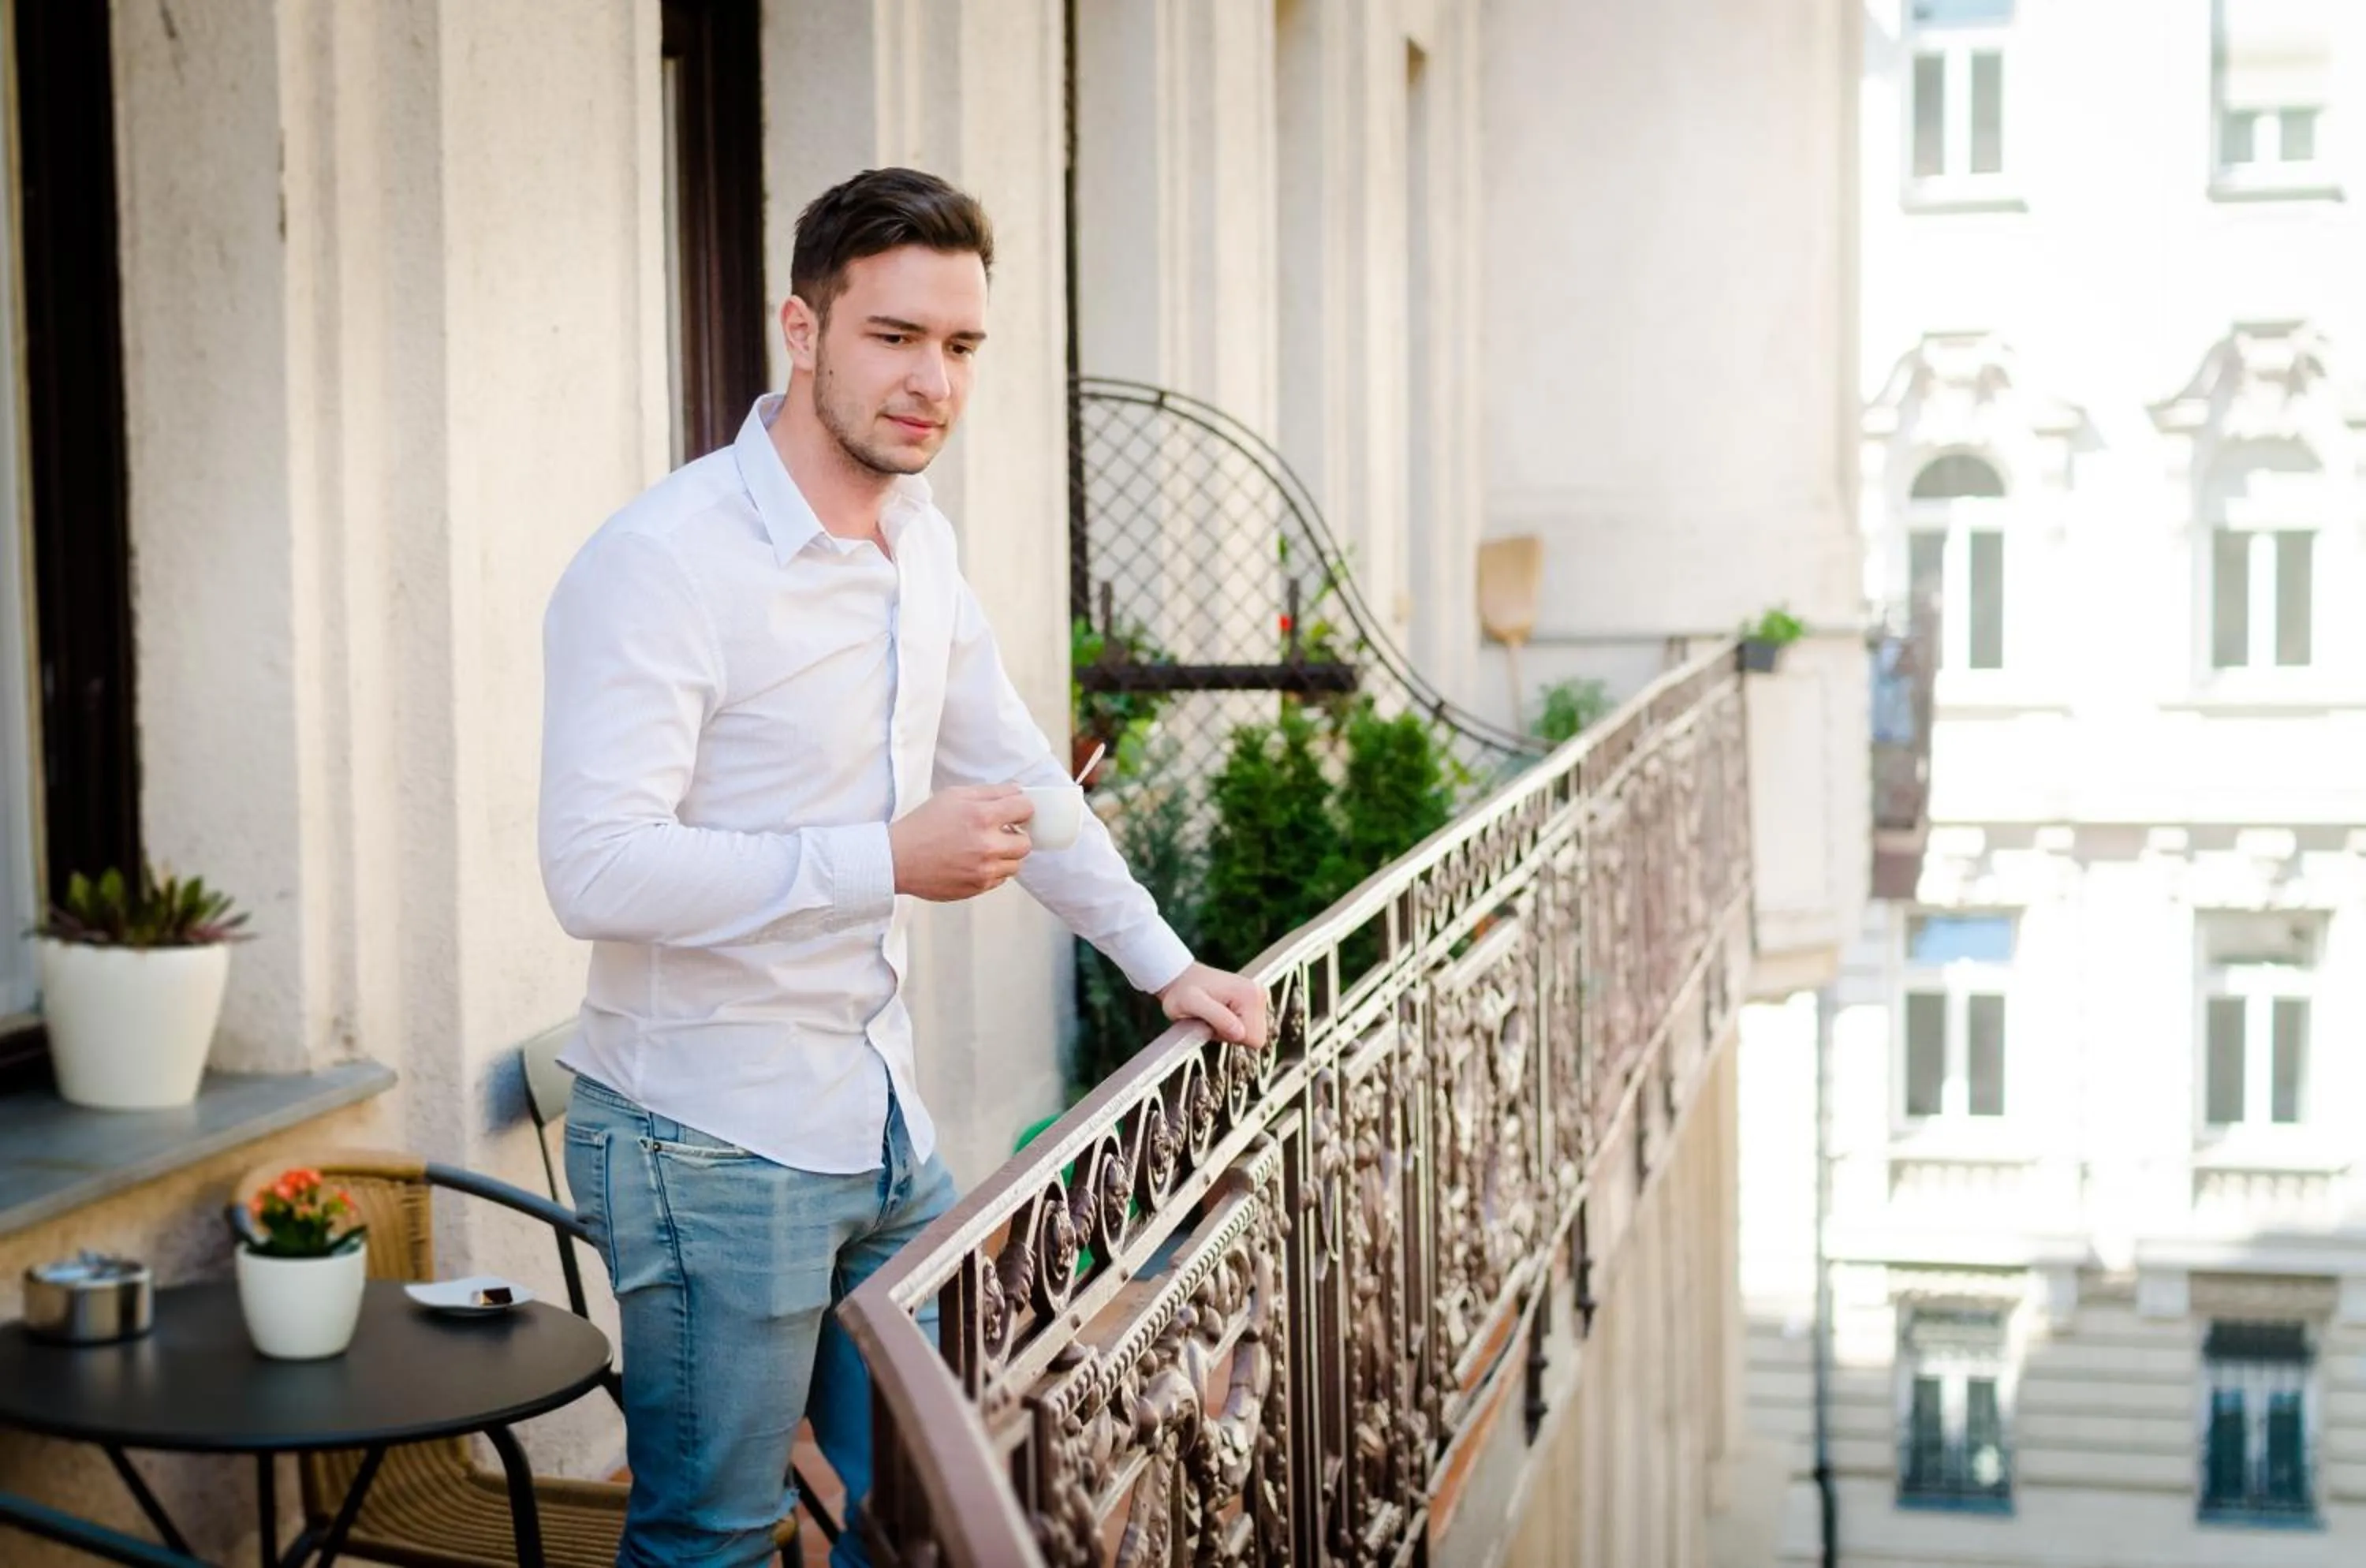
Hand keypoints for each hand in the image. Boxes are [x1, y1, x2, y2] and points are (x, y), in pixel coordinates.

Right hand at [889, 785, 1033, 900]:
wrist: (897, 859)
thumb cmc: (923, 824)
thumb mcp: (954, 796)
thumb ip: (990, 792)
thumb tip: (1018, 791)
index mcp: (982, 816)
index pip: (1025, 808)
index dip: (1021, 808)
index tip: (1013, 812)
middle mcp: (987, 845)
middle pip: (1026, 843)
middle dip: (1016, 836)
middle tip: (1000, 833)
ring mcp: (983, 870)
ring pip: (1015, 865)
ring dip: (1005, 856)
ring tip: (983, 849)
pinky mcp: (977, 887)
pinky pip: (1000, 879)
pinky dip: (992, 870)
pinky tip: (973, 862)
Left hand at [1158, 963, 1269, 1047]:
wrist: (1179, 978)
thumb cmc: (1181, 991)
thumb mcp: (1192, 1003)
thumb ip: (1217, 1018)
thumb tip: (1240, 1033)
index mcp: (1251, 995)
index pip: (1255, 1039)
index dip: (1231, 1038)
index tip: (1214, 1023)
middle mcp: (1258, 995)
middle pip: (1255, 1037)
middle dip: (1231, 1035)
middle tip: (1210, 1020)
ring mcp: (1256, 998)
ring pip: (1249, 1034)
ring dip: (1229, 1031)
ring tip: (1211, 1015)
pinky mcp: (1250, 1002)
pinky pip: (1245, 1028)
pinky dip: (1229, 1027)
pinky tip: (1216, 1014)